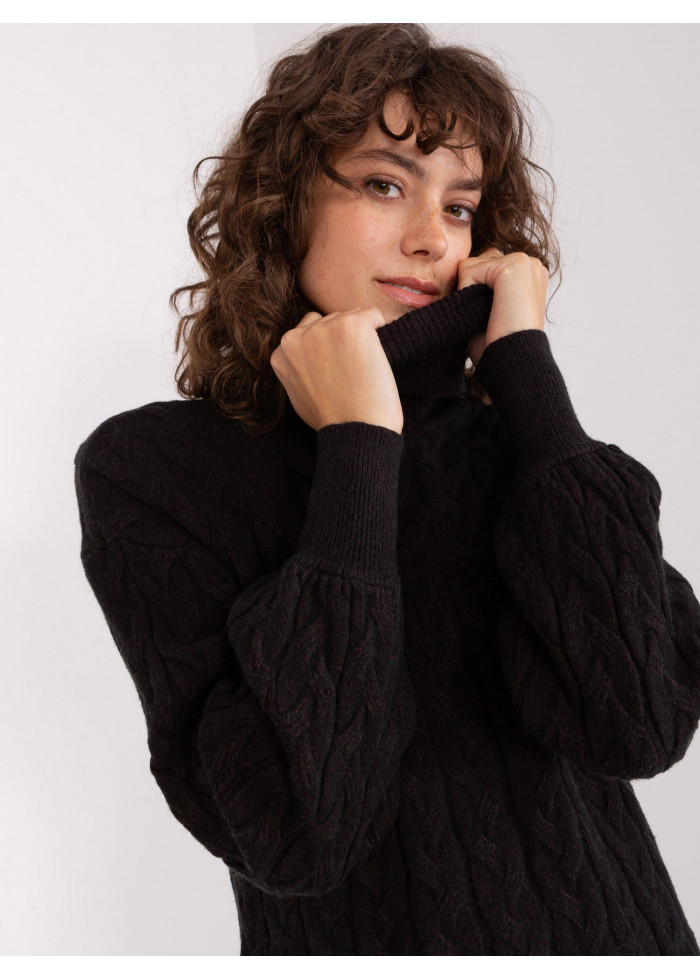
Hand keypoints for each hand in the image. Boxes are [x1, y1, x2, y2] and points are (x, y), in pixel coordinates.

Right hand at [270, 308, 402, 433]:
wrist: (357, 431)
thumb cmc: (334, 420)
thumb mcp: (299, 394)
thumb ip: (298, 368)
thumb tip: (311, 357)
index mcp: (281, 352)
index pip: (307, 331)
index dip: (327, 349)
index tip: (337, 369)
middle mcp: (296, 336)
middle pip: (328, 320)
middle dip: (342, 339)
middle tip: (352, 370)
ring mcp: (324, 328)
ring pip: (350, 316)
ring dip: (361, 337)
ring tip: (363, 369)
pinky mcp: (352, 325)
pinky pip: (373, 315)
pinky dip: (380, 332)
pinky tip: (376, 358)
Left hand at [457, 249, 548, 366]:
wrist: (515, 363)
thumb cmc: (499, 345)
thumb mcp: (492, 311)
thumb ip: (482, 286)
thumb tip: (458, 271)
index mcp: (529, 276)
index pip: (486, 265)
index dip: (476, 291)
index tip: (489, 317)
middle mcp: (530, 264)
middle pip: (478, 261)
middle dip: (472, 288)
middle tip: (487, 318)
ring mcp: (524, 262)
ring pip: (471, 265)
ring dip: (469, 292)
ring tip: (487, 315)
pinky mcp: (513, 266)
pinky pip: (468, 270)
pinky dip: (467, 292)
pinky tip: (486, 311)